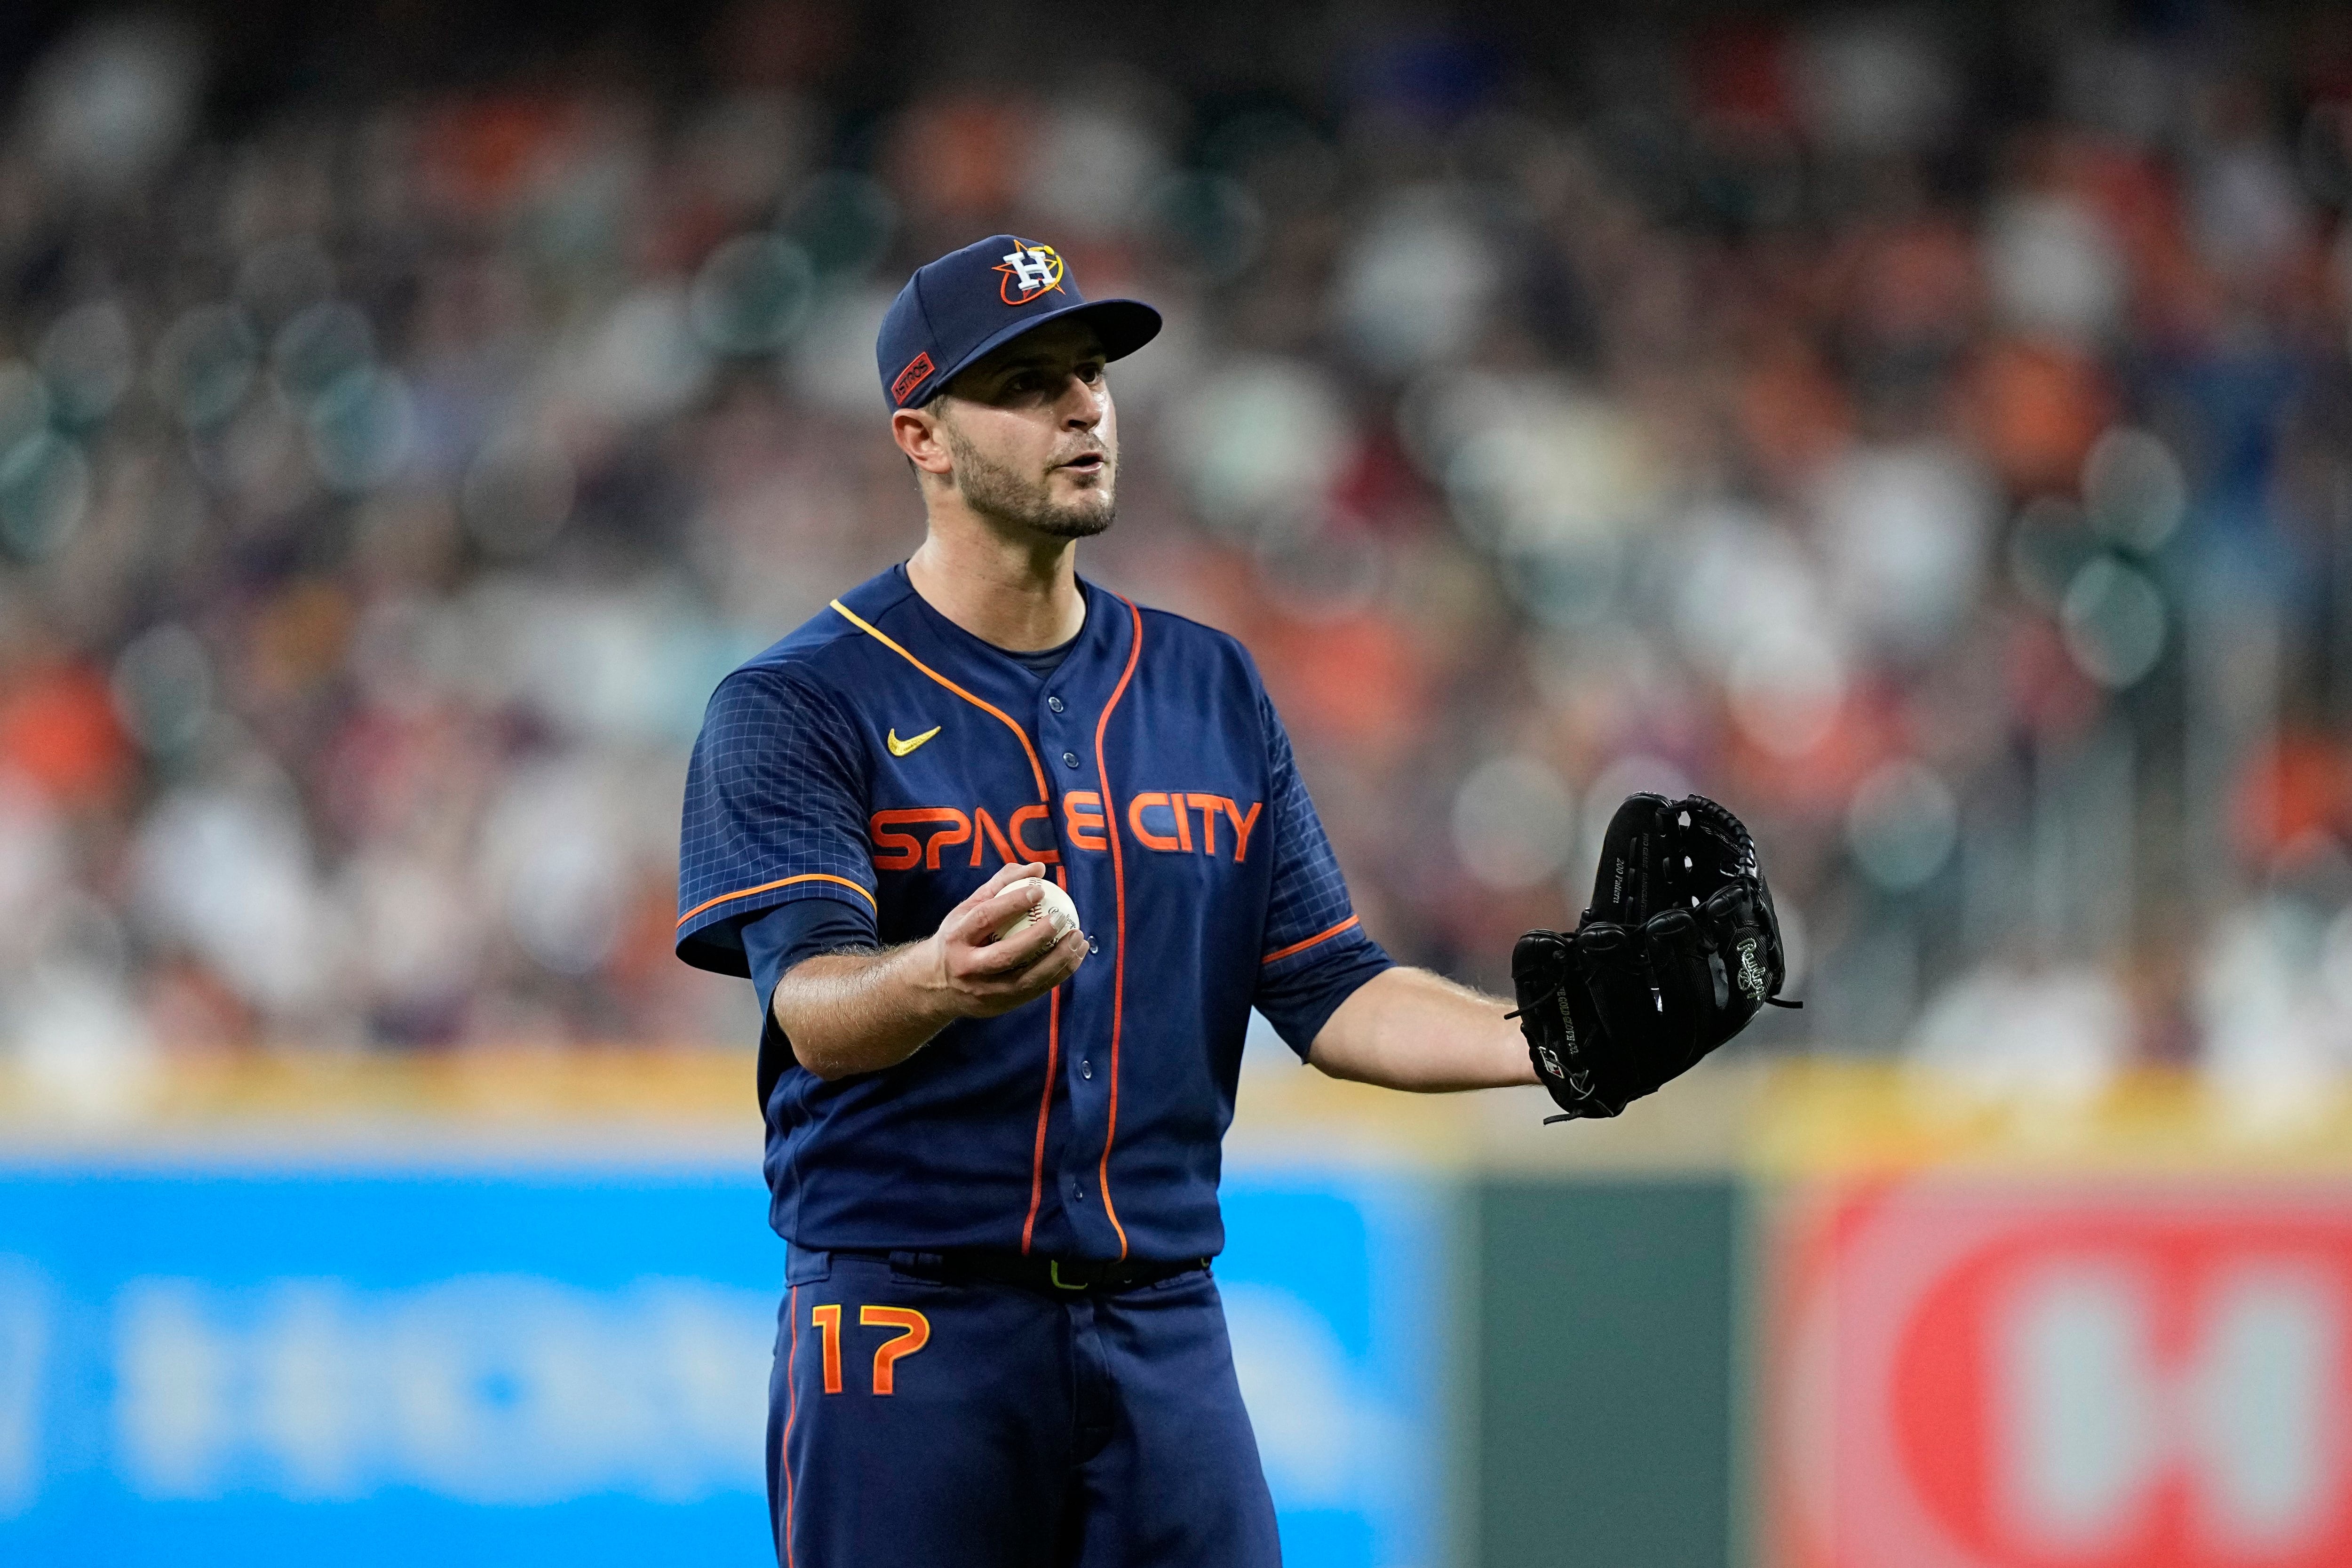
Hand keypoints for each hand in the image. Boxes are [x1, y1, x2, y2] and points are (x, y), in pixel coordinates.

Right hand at [922, 861, 1086, 1018]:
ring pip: (1026, 979)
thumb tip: (1038, 868)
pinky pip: (1035, 990)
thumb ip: (1000, 885)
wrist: (936, 986)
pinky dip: (1058, 973)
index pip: (986, 917)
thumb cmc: (958, 938)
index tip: (1039, 889)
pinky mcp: (1000, 1006)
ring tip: (1078, 938)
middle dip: (1038, 936)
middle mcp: (967, 968)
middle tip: (1062, 918)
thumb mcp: (967, 909)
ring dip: (1058, 960)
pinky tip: (1075, 956)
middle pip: (1006, 954)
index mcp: (956, 939)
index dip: (1013, 902)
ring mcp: (984, 992)